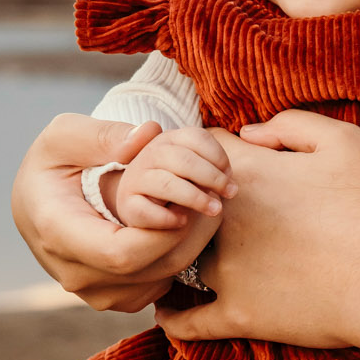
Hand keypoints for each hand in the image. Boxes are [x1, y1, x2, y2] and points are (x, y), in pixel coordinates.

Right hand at [11, 115, 228, 311]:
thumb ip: (103, 134)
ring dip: (188, 247)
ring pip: (157, 283)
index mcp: (58, 234)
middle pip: (148, 270)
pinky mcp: (113, 298)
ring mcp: (94, 293)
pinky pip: (156, 288)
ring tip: (200, 209)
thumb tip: (146, 137)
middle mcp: (75, 274)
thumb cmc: (51, 163)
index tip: (184, 203)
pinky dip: (174, 259)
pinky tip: (181, 226)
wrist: (37, 202)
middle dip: (187, 235)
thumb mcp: (64, 134)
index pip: (121, 254)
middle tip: (211, 201)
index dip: (162, 232)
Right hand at [108, 126, 232, 233]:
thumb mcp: (192, 167)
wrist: (140, 202)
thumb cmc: (177, 183)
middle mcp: (149, 154)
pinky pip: (147, 211)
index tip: (230, 174)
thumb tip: (227, 178)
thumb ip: (209, 165)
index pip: (196, 137)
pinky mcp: (127, 204)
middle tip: (231, 193)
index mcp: (168, 139)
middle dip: (213, 177)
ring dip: (197, 198)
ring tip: (215, 210)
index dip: (219, 156)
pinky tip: (183, 222)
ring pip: (168, 184)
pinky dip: (168, 218)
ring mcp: (136, 178)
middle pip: (184, 160)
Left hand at [159, 110, 359, 351]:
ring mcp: (226, 272)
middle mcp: (223, 222)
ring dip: (188, 255)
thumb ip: (290, 125)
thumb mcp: (346, 141)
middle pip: (186, 204)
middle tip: (215, 210)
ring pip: (186, 259)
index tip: (228, 164)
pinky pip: (190, 320)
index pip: (203, 149)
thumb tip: (249, 134)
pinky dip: (175, 316)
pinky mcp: (238, 316)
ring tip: (189, 258)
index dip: (215, 152)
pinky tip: (169, 310)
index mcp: (247, 174)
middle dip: (195, 204)